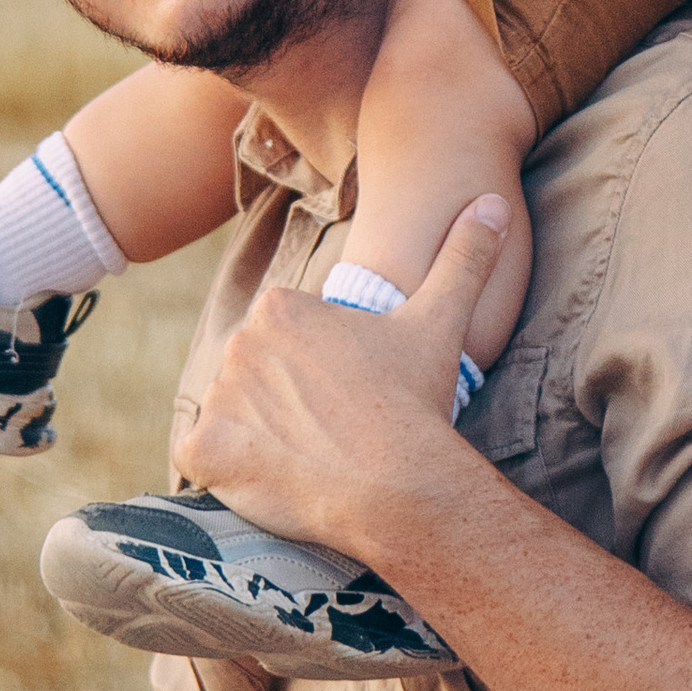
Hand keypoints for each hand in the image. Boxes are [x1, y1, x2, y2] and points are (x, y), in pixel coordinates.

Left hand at [176, 198, 508, 565]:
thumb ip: (462, 257)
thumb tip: (493, 205)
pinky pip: (199, 458)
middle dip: (283, 402)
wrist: (400, 486)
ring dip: (257, 436)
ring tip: (310, 457)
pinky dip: (224, 470)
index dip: (316, 373)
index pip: (282, 341)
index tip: (348, 396)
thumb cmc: (416, 402)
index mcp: (280, 307)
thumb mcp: (440, 320)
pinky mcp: (204, 452)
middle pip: (254, 376)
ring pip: (231, 417)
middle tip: (331, 431)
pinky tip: (269, 477)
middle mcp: (239, 344)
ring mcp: (217, 399)